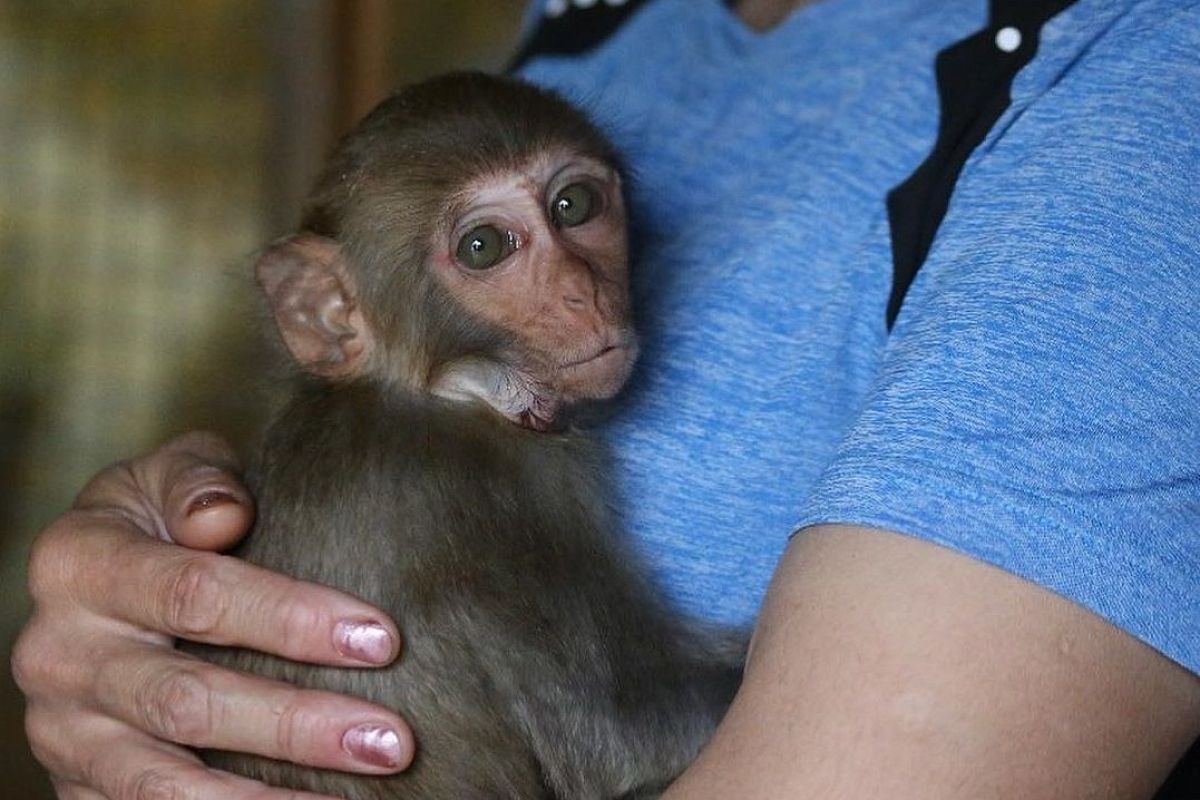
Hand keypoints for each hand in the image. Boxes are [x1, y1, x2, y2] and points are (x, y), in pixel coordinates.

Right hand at [12, 432, 413, 799]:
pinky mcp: (77, 783)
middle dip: (297, 725)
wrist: (96, 580)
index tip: (381, 639)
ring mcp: (63, 729)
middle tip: (391, 740)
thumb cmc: (160, 518)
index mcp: (78, 563)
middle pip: (187, 701)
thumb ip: (198, 481)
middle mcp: (57, 653)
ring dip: (269, 799)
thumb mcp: (167, 475)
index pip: (194, 594)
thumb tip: (225, 514)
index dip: (290, 619)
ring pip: (166, 782)